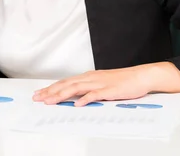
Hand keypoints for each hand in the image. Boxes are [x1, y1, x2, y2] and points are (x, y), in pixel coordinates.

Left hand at [32, 62, 179, 106]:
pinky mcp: (110, 90)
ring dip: (61, 95)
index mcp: (89, 77)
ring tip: (50, 101)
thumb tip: (76, 97)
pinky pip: (95, 95)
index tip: (39, 94)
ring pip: (76, 88)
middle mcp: (91, 78)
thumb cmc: (124, 81)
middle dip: (50, 92)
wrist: (142, 75)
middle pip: (66, 85)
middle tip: (37, 98)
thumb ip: (90, 89)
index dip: (51, 88)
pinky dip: (85, 99)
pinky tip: (77, 104)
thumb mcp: (103, 84)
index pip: (65, 82)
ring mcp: (100, 83)